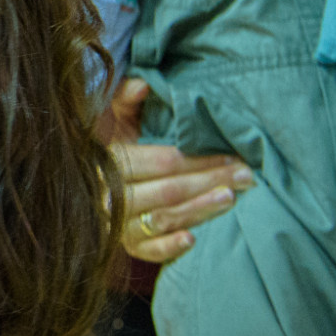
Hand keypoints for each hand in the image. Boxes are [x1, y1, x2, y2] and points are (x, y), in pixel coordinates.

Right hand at [108, 78, 253, 262]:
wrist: (88, 189)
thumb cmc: (118, 150)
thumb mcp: (117, 122)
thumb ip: (127, 100)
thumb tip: (143, 85)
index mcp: (112, 160)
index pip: (162, 161)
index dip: (199, 160)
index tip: (234, 157)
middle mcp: (112, 194)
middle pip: (168, 190)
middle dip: (210, 182)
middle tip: (246, 177)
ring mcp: (119, 223)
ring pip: (163, 218)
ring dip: (199, 210)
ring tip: (230, 199)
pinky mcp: (128, 246)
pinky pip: (149, 250)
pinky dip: (169, 246)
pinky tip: (192, 240)